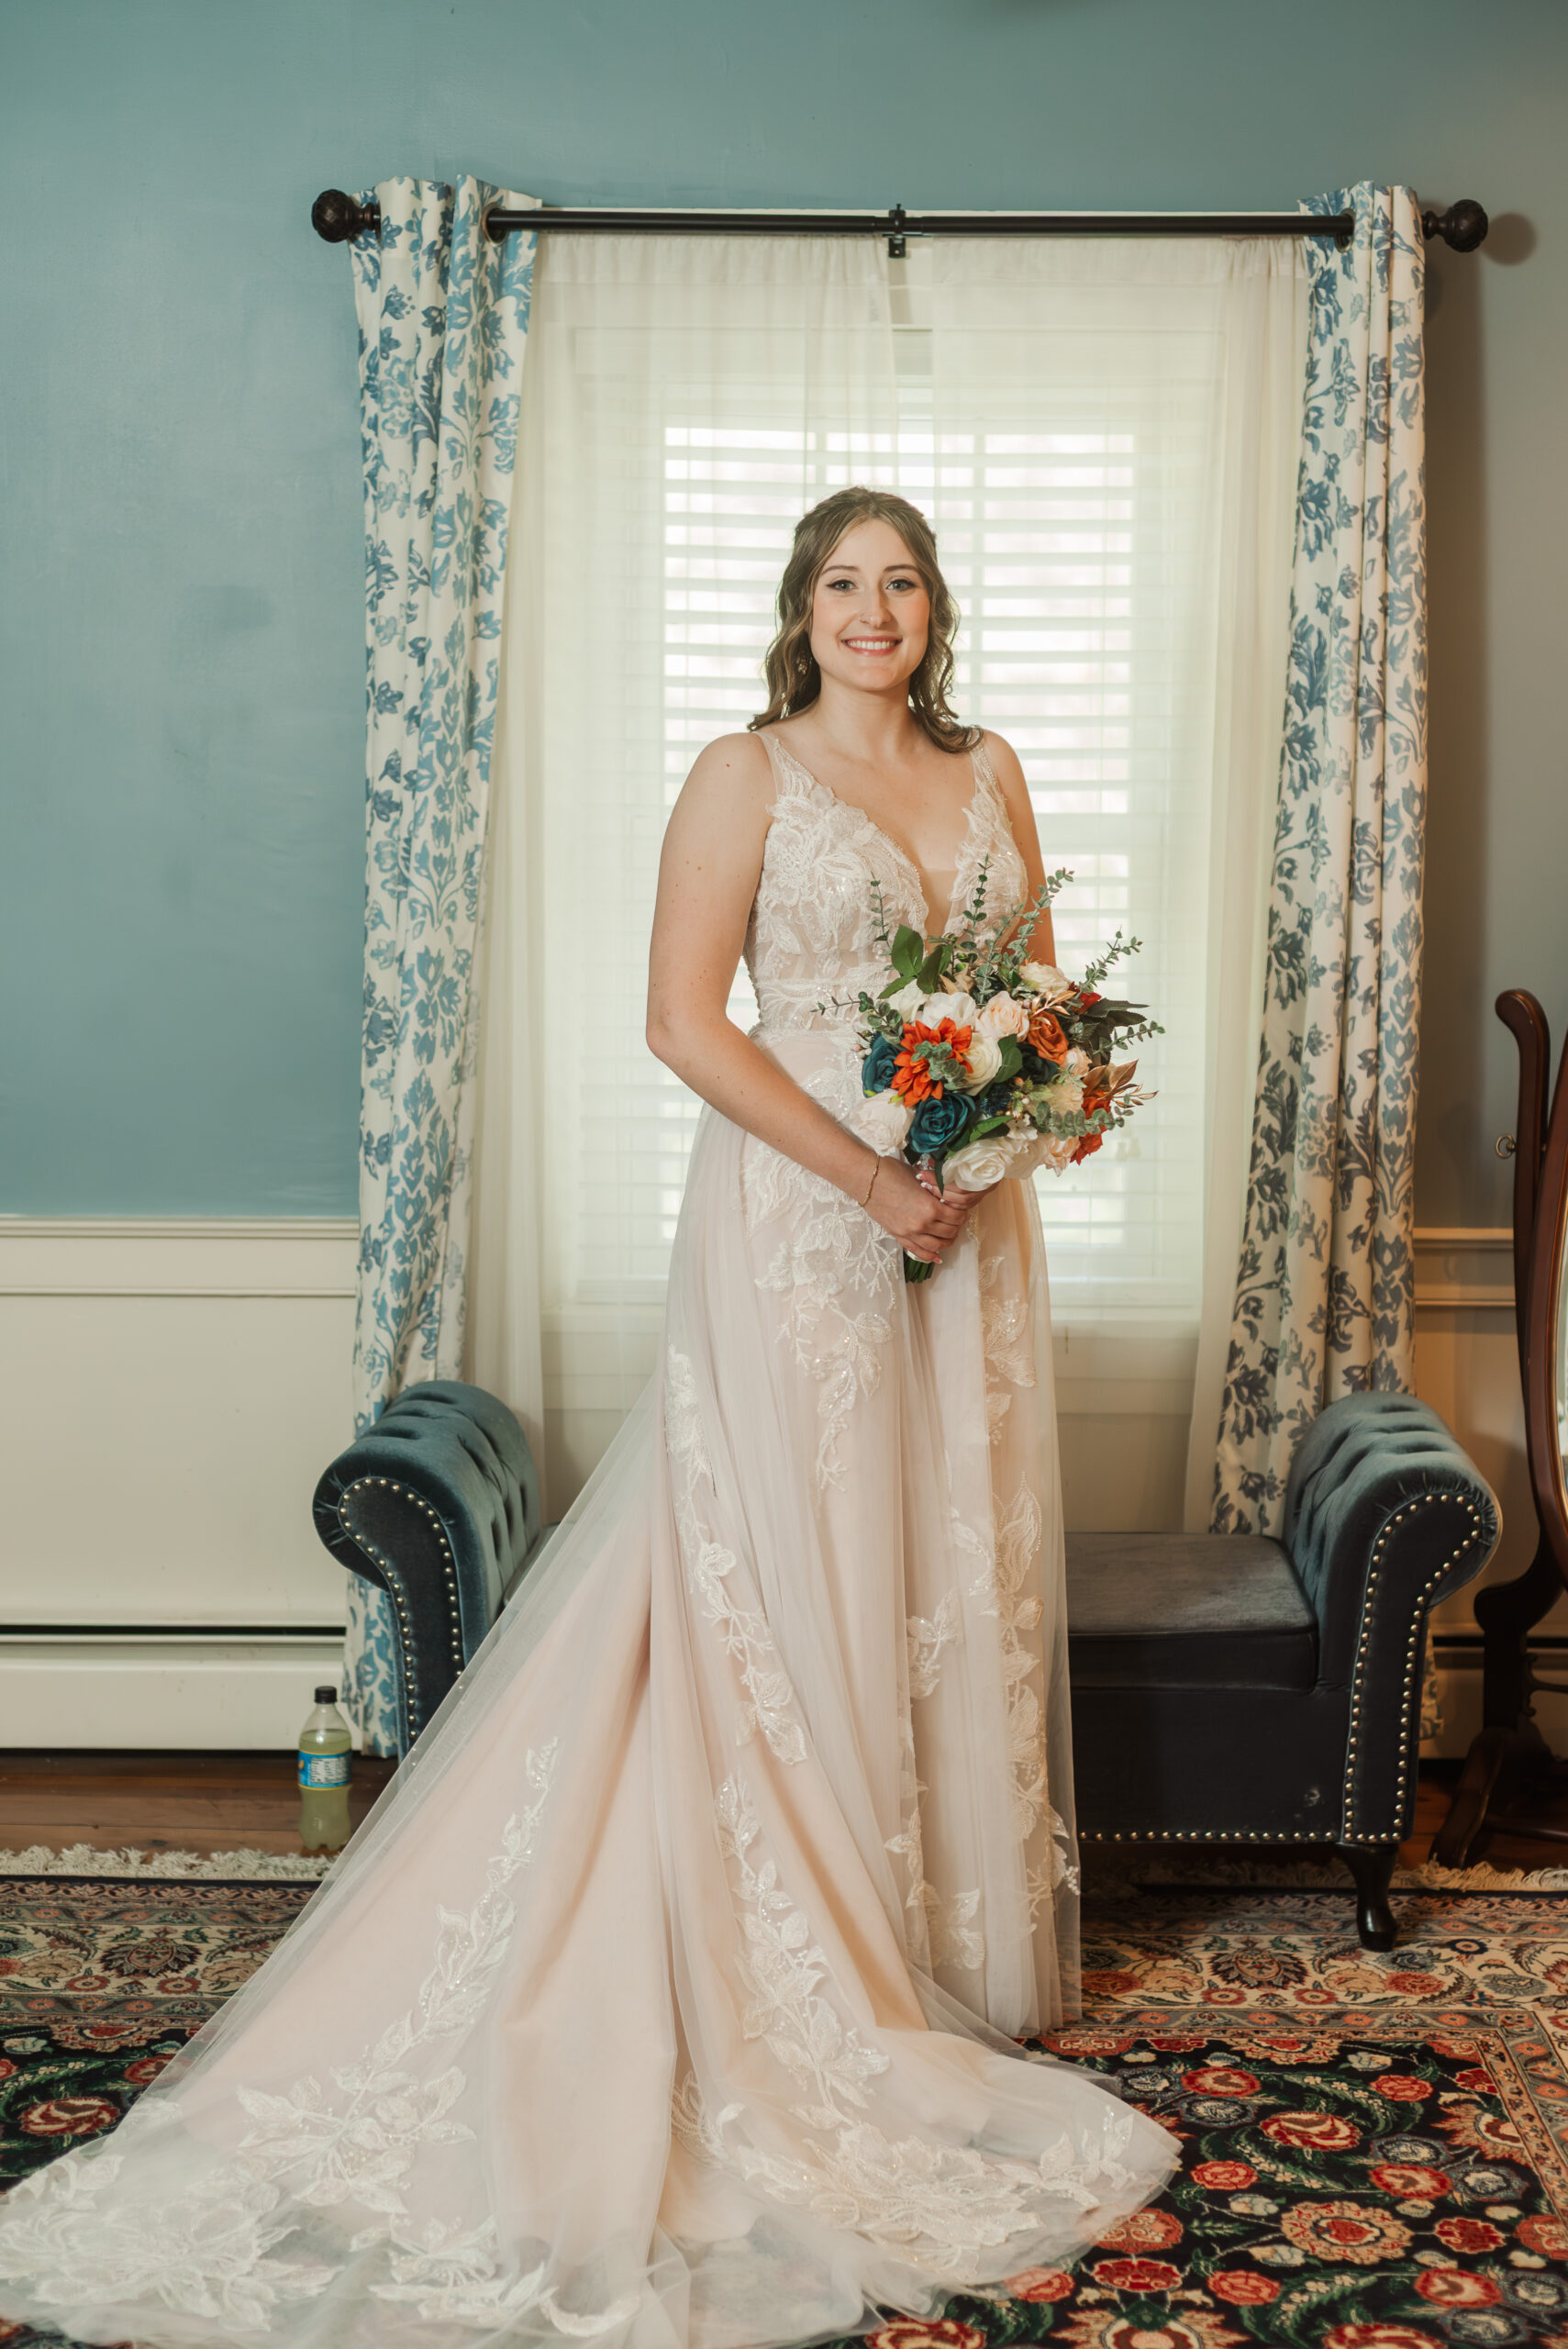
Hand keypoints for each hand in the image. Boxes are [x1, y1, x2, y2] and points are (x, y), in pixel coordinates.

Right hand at [863, 1155, 978, 1265]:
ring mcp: (909, 1232)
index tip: (961, 1210)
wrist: (866, 1179)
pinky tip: (937, 1257)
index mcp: (930, 1207)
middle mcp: (922, 1223)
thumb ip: (934, 1187)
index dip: (962, 1214)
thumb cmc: (891, 1172)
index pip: (957, 1217)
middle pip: (949, 1232)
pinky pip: (917, 1251)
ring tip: (949, 1237)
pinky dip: (929, 1256)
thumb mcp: (919, 1177)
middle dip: (956, 1227)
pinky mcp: (898, 1235)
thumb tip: (946, 1191)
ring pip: (936, 1246)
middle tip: (957, 1221)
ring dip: (946, 1243)